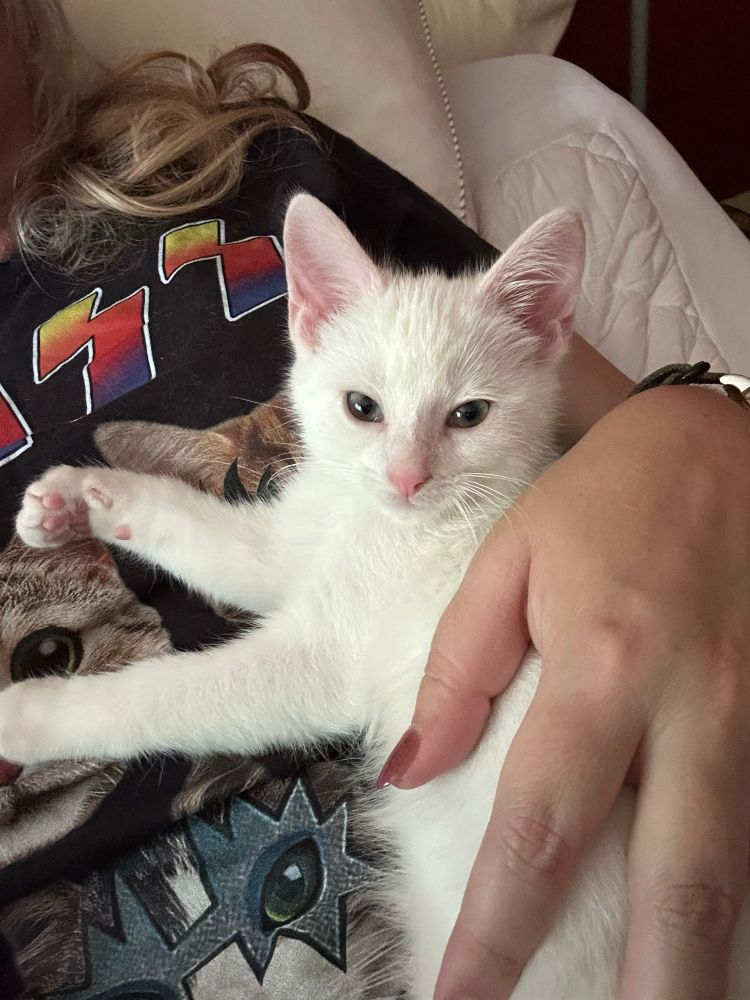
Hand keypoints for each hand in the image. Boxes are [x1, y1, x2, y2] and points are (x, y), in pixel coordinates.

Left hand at [382, 386, 749, 999]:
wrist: (727, 445)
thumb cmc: (607, 496)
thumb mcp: (511, 556)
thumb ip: (458, 667)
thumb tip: (409, 770)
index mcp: (605, 664)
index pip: (541, 826)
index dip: (503, 928)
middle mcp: (693, 706)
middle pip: (678, 882)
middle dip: (648, 989)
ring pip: (737, 866)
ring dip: (704, 957)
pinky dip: (743, 888)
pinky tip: (719, 934)